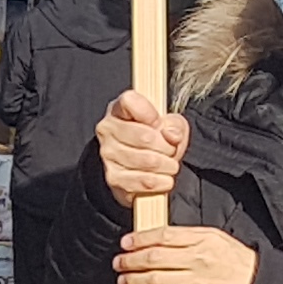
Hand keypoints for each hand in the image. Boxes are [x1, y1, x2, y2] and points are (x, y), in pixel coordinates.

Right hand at [96, 90, 189, 209]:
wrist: (141, 168)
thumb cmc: (154, 140)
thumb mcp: (169, 125)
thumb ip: (174, 125)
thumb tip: (172, 135)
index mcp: (119, 109)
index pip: (130, 101)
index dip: (151, 113)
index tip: (160, 123)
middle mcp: (108, 129)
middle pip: (144, 136)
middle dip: (167, 146)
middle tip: (171, 150)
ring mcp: (108, 154)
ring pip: (148, 161)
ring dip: (167, 165)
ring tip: (169, 164)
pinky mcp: (114, 178)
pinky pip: (144, 181)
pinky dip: (161, 181)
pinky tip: (164, 178)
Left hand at [118, 224, 262, 283]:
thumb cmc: (235, 261)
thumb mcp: (215, 238)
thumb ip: (187, 236)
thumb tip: (156, 237)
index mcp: (202, 241)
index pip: (163, 236)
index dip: (139, 239)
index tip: (125, 243)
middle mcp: (198, 261)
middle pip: (154, 258)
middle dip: (130, 261)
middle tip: (119, 262)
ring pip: (156, 281)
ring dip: (134, 281)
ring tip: (123, 280)